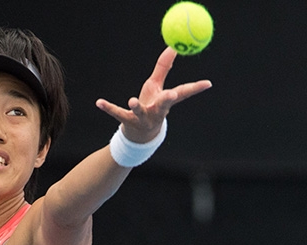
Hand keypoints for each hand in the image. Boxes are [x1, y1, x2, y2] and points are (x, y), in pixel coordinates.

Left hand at [95, 47, 211, 142]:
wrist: (139, 135)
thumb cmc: (150, 106)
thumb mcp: (156, 87)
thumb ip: (163, 68)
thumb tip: (172, 47)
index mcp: (165, 103)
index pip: (183, 94)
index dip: (195, 88)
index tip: (208, 83)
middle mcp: (156, 112)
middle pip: (164, 105)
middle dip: (168, 100)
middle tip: (172, 95)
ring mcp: (141, 118)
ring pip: (140, 112)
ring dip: (137, 106)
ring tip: (132, 100)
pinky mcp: (126, 121)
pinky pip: (117, 114)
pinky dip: (108, 108)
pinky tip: (98, 102)